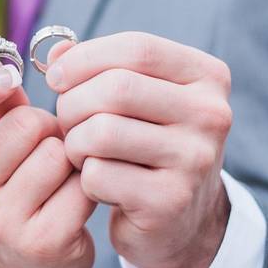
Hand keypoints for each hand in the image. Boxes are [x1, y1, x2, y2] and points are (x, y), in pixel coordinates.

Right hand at [0, 60, 96, 267]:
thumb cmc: (4, 190)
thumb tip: (5, 56)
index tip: (6, 76)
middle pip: (26, 123)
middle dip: (46, 126)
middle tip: (42, 148)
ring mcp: (2, 223)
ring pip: (58, 152)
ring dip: (69, 156)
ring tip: (57, 176)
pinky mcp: (44, 243)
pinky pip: (83, 184)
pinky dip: (87, 185)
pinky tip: (73, 200)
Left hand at [46, 32, 231, 267]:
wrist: (182, 219)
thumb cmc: (149, 145)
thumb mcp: (135, 98)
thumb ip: (98, 67)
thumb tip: (57, 52)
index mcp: (207, 77)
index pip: (138, 48)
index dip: (85, 57)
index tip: (56, 76)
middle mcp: (211, 115)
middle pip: (116, 88)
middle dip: (73, 103)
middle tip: (65, 121)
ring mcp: (194, 160)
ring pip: (102, 132)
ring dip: (74, 142)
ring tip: (79, 152)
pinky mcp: (170, 202)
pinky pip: (98, 175)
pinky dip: (84, 178)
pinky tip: (97, 183)